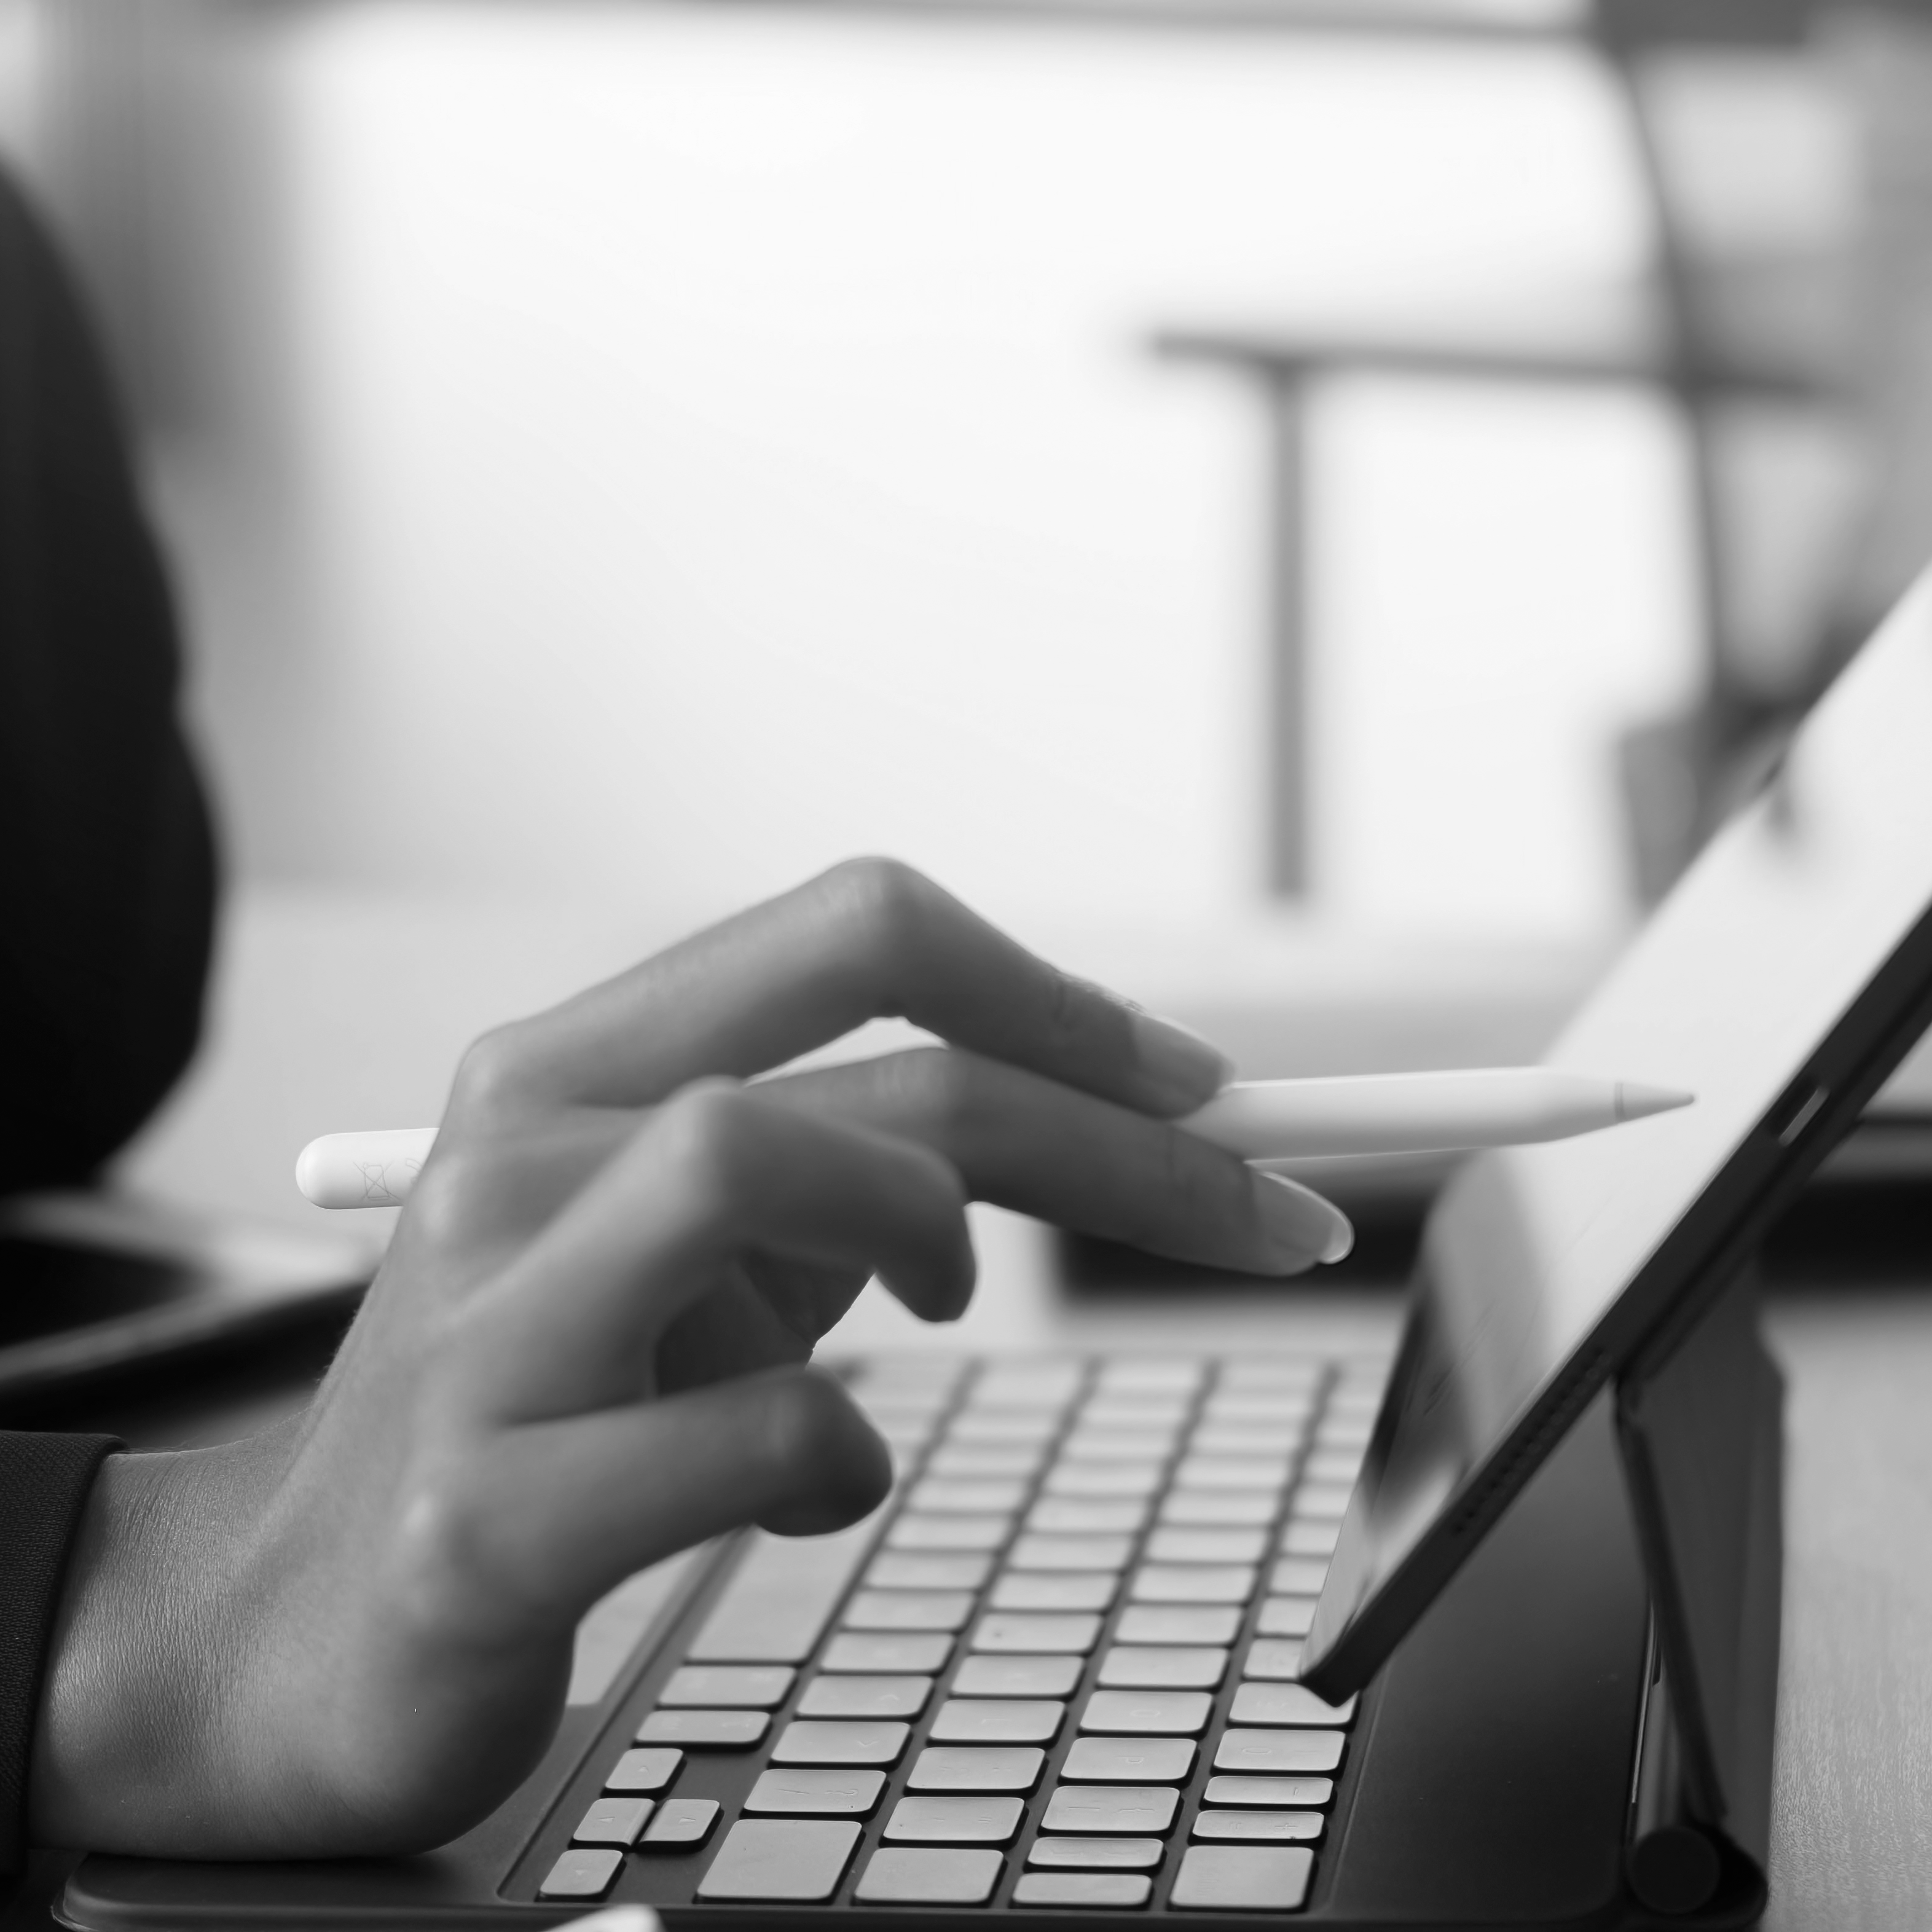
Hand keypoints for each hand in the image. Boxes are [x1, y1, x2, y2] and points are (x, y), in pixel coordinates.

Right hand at [31, 861, 1349, 1856]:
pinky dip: (843, 1467)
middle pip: (873, 1067)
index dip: (1052, 992)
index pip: (853, 932)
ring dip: (930, 1236)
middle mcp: (516, 1157)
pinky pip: (752, 1438)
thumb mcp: (694, 1247)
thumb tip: (1102, 1118)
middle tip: (1256, 1215)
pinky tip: (810, 1496)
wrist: (297, 1624)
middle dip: (1117, 1134)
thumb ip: (853, 1165)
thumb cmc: (545, 1404)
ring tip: (935, 1313)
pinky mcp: (486, 1511)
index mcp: (572, 1066)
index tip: (1195, 1084)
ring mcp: (487, 1327)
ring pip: (760, 1161)